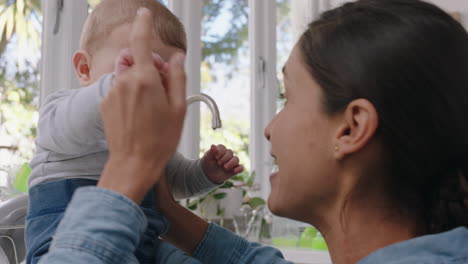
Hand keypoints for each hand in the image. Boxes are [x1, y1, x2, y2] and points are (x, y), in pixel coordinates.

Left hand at [98, 8, 186, 202]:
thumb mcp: (178, 108)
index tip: (143, 13)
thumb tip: (176, 58)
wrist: (133, 164)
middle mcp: (125, 82)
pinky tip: (139, 112)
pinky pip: (120, 87)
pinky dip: (131, 91)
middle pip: (137, 59)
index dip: (142, 24)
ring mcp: (112, 93)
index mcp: (145, 80)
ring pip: (127, 73)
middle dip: (150, 64)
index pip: (140, 41)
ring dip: (140, 77)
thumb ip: (177, 77)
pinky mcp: (105, 103)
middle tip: (165, 85)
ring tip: (152, 102)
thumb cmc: (159, 140)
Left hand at [201, 144, 243, 183]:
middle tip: (219, 163)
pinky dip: (239, 169)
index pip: (223, 148)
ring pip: (236, 159)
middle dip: (225, 158)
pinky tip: (234, 171)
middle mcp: (227, 155)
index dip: (220, 152)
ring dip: (231, 163)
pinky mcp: (235, 169)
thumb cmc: (208, 164)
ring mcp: (232, 162)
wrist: (209, 175)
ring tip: (225, 168)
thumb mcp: (207, 158)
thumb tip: (213, 145)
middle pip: (230, 152)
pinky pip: (241, 167)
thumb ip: (211, 152)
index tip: (216, 158)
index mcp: (220, 150)